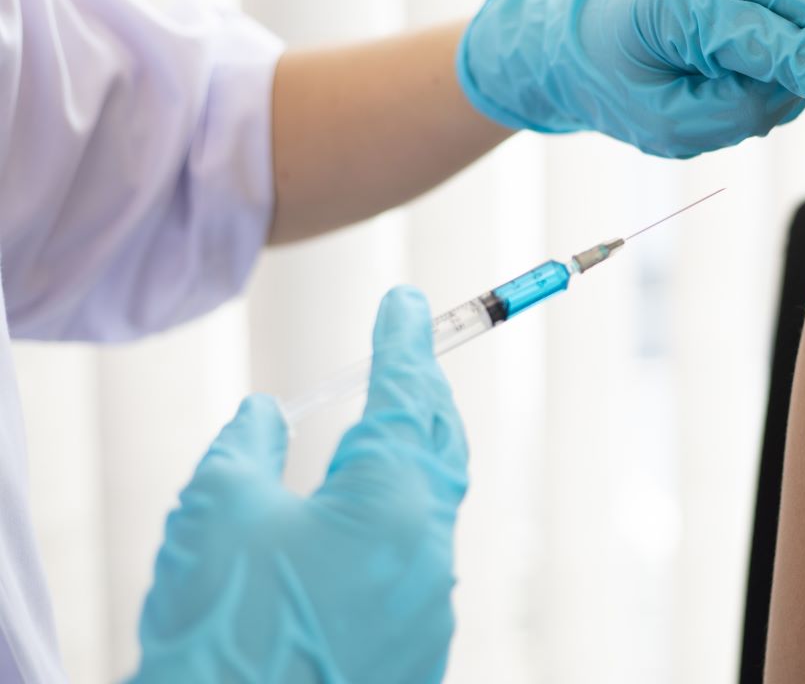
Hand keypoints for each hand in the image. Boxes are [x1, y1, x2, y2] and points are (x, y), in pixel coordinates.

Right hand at [129, 287, 466, 683]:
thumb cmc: (220, 630)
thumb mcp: (216, 513)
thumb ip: (249, 446)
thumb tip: (270, 412)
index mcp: (391, 502)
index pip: (407, 395)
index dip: (402, 341)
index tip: (405, 302)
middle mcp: (429, 550)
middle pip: (441, 447)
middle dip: (425, 396)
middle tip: (409, 354)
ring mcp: (430, 609)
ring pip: (435, 508)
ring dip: (414, 460)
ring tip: (387, 428)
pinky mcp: (416, 655)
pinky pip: (420, 566)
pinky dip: (399, 525)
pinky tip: (363, 525)